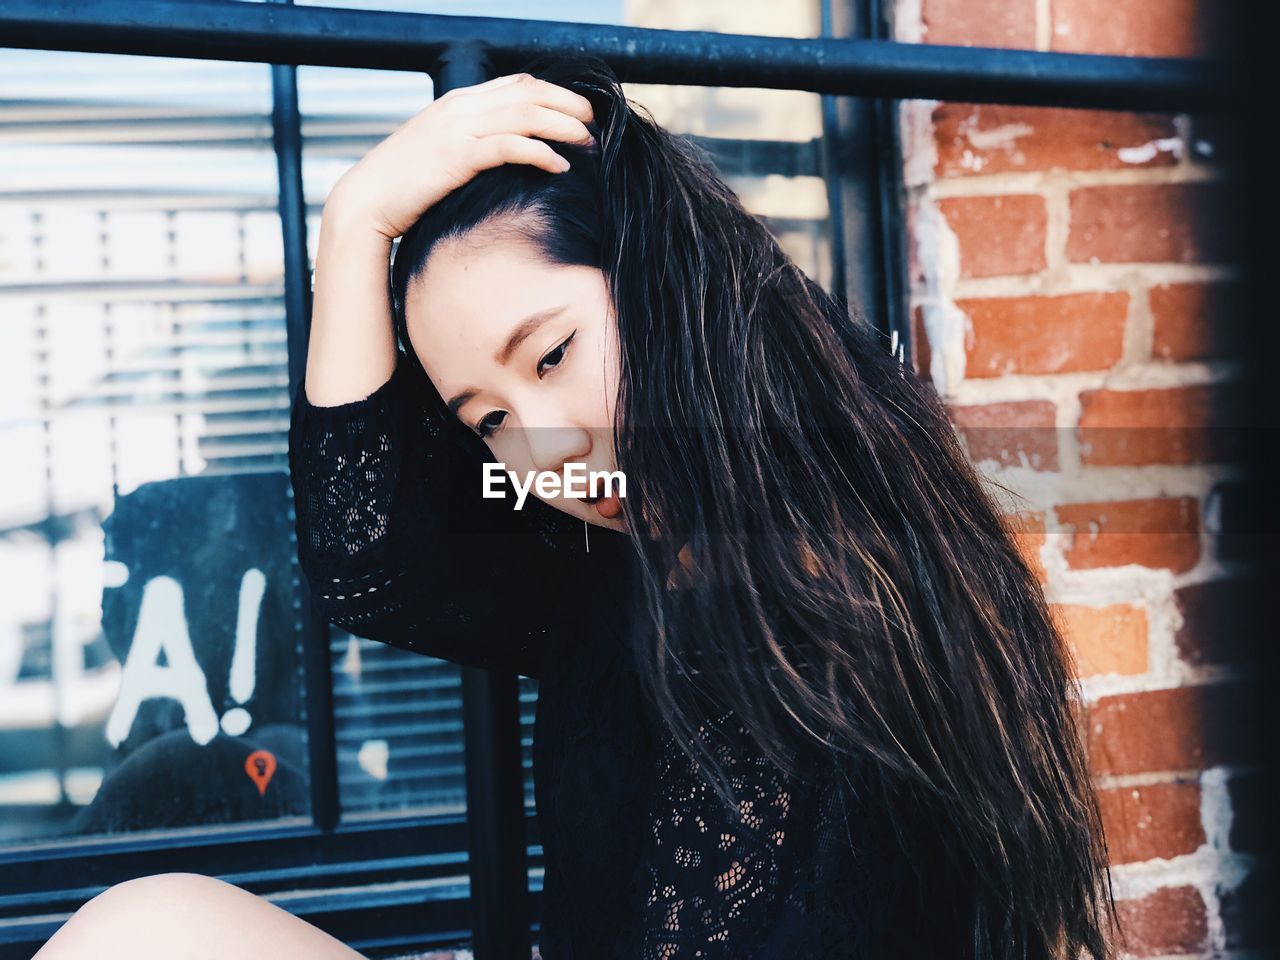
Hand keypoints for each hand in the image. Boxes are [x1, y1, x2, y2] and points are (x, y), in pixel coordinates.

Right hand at [326, 72, 595, 241]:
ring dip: (563, 128)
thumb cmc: (405, 187)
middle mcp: (460, 108)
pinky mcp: (457, 157)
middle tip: (597, 126)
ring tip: (590, 145)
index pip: (517, 84)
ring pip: (525, 115)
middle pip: (528, 94)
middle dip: (568, 106)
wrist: (366, 202)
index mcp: (457, 103)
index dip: (555, 93)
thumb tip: (504, 153)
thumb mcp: (441, 156)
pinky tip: (560, 167)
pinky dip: (541, 153)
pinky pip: (510, 147)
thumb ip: (471, 144)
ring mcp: (458, 130)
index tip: (581, 111)